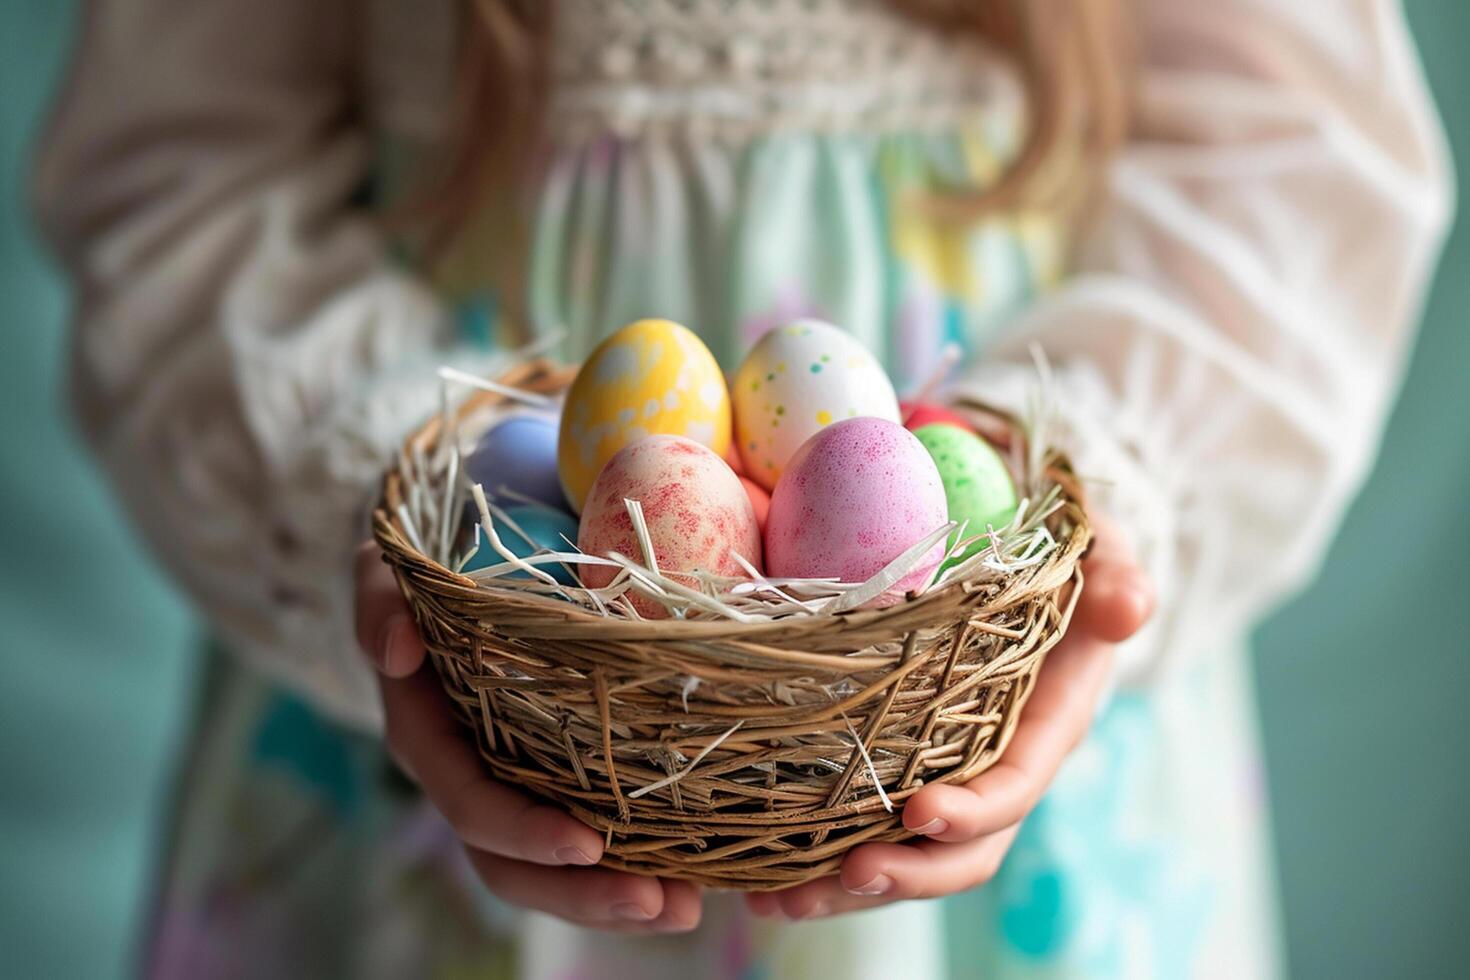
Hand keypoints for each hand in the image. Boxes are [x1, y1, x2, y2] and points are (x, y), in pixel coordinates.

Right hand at [354, 544, 702, 932]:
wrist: (442, 579)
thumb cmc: (420, 577)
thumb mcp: (386, 578)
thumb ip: (380, 605)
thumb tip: (398, 648)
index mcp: (428, 738)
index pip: (469, 802)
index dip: (522, 832)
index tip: (586, 845)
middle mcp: (466, 777)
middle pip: (512, 864)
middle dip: (580, 895)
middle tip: (658, 904)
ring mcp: (510, 786)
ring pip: (550, 870)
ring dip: (612, 898)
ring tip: (684, 909)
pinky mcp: (552, 781)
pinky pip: (585, 840)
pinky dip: (634, 866)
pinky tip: (692, 882)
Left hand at [743, 513, 1152, 919]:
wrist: (1031, 565)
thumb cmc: (1064, 557)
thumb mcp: (1098, 553)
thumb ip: (1113, 577)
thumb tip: (1129, 606)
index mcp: (1045, 728)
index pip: (1013, 787)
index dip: (972, 810)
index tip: (918, 814)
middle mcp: (994, 767)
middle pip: (957, 850)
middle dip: (903, 874)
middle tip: (836, 878)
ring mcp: (945, 774)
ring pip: (903, 854)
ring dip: (842, 886)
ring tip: (776, 901)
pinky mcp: (897, 765)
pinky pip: (859, 823)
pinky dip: (811, 853)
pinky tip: (752, 874)